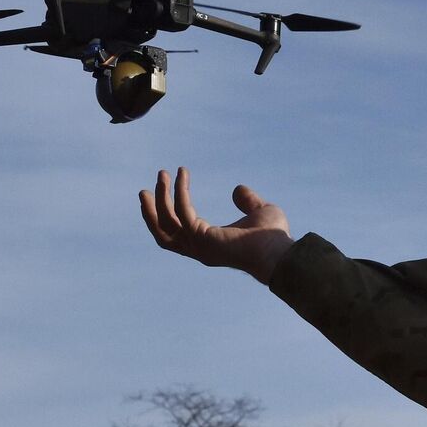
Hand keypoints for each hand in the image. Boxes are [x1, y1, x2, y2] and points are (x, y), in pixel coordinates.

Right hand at [139, 167, 294, 283]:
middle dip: (154, 210)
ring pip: (167, 223)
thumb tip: (237, 189)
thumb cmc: (273, 237)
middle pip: (165, 232)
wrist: (279, 252)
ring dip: (159, 200)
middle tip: (147, 189)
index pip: (181, 230)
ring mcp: (199, 246)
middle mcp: (200, 248)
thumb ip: (248, 201)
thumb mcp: (261, 211)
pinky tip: (182, 174)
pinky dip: (180, 192)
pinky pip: (184, 212)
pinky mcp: (202, 238)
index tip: (172, 186)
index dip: (173, 209)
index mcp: (210, 244)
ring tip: (160, 176)